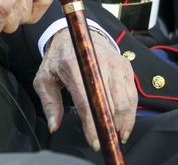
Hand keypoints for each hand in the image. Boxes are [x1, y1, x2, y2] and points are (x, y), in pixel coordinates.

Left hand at [33, 29, 135, 150]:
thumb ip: (49, 102)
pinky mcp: (125, 65)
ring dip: (123, 122)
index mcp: (74, 66)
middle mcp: (98, 62)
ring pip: (124, 100)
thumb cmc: (60, 58)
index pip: (87, 101)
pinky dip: (131, 112)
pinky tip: (125, 125)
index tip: (94, 142)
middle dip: (109, 126)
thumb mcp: (45, 77)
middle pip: (109, 102)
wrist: (78, 35)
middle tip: (106, 141)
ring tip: (117, 136)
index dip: (91, 124)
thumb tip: (54, 125)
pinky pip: (132, 93)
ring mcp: (114, 63)